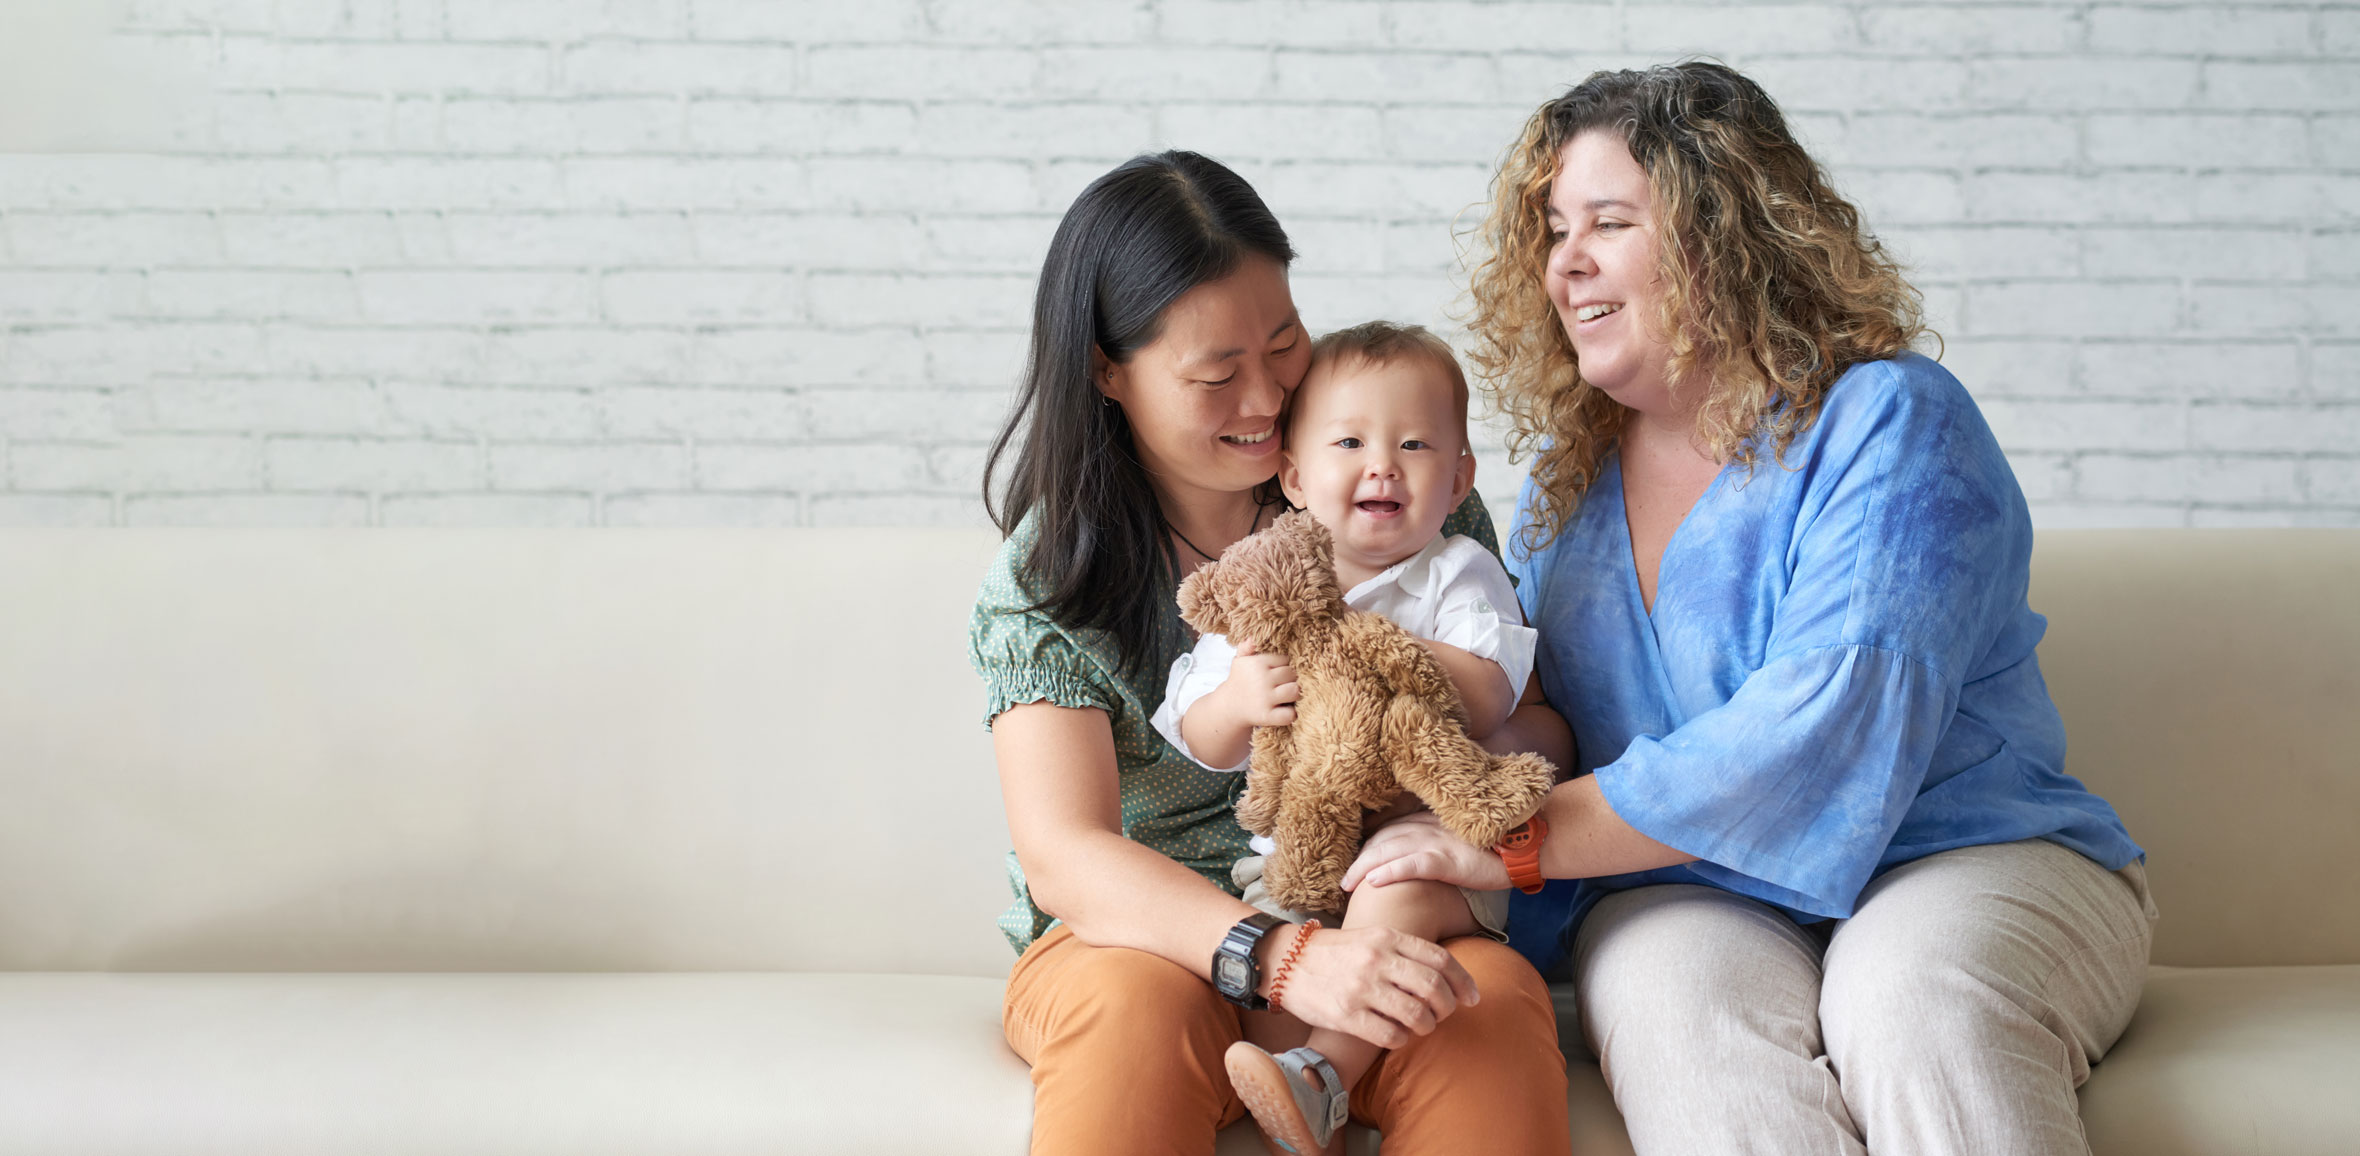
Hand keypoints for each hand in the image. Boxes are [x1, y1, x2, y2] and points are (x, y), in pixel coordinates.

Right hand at [1220, 640, 1298, 727]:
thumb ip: (1247, 647)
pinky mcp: (1266, 716)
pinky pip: (1290, 714)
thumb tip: (1252, 637)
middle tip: (1283, 684)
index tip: (1279, 671)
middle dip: (1291, 679)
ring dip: (1294, 694)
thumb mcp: (1241, 661)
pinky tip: (1284, 710)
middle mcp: (1261, 679)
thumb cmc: (1240, 681)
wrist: (1228, 707)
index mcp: (1257, 663)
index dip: (1286, 665)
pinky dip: (1291, 714)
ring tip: (1287, 695)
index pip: (1286, 659)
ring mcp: (1264, 699)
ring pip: (1295, 691)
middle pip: (1292, 674)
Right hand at [1260, 922, 1480, 1049]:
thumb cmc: (1334, 952)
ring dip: (1426, 1026)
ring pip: (1416, 1015)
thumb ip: (1403, 951)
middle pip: (1433, 988)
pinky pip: (1391, 1035)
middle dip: (1447, 1007)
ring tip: (1420, 1027)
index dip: (1463, 981)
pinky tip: (1397, 1035)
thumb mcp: (1370, 937)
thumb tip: (1443, 976)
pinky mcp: (1346, 1014)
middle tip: (1444, 1015)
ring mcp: (1361, 988)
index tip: (1472, 997)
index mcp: (1387, 937)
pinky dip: (1402, 1040)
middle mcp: (1377, 960)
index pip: (1440, 959)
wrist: (1285, 960)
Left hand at [1342, 810, 1510, 892]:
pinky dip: (1389, 872)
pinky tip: (1372, 882)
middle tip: (1341, 880)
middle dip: (1358, 859)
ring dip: (1363, 867)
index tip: (1352, 863)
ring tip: (1346, 884)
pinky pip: (1412, 864)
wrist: (1526, 844)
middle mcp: (1428, 826)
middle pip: (1381, 839)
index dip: (1367, 846)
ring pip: (1389, 850)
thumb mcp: (1460, 840)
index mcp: (1429, 821)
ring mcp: (1437, 841)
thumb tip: (1422, 861)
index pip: (1388, 830)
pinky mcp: (1448, 858)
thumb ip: (1439, 844)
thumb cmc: (1496, 846)